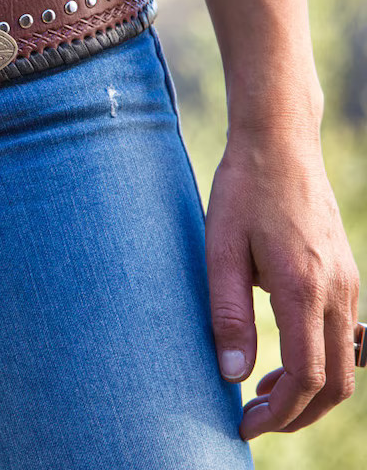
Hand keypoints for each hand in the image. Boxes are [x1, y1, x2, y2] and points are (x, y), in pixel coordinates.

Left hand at [205, 126, 359, 439]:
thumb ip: (228, 314)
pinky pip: (345, 336)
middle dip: (298, 414)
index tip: (244, 424)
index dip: (278, 413)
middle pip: (335, 382)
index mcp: (303, 288)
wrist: (279, 144)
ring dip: (309, 392)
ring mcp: (349, 283)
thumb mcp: (219, 249)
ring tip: (261, 397)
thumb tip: (232, 375)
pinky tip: (283, 359)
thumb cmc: (242, 192)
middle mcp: (337, 291)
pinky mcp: (346, 275)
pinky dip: (321, 362)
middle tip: (254, 421)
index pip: (306, 376)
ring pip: (345, 364)